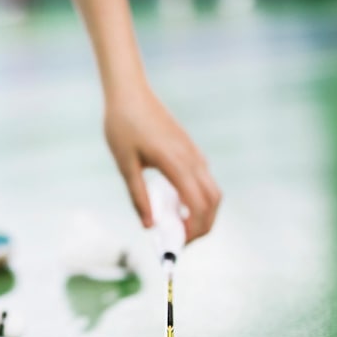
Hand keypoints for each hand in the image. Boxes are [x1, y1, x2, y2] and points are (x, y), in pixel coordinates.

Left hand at [104, 86, 220, 241]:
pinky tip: (176, 206)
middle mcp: (191, 158)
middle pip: (213, 201)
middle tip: (180, 241)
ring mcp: (194, 153)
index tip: (176, 244)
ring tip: (178, 226)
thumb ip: (138, 197)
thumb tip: (149, 226)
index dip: (193, 230)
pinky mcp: (190, 150)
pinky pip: (203, 180)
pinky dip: (197, 199)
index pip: (199, 205)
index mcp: (175, 162)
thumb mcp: (125, 165)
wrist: (129, 92)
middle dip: (203, 226)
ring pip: (212, 191)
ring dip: (202, 213)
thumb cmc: (122, 125)